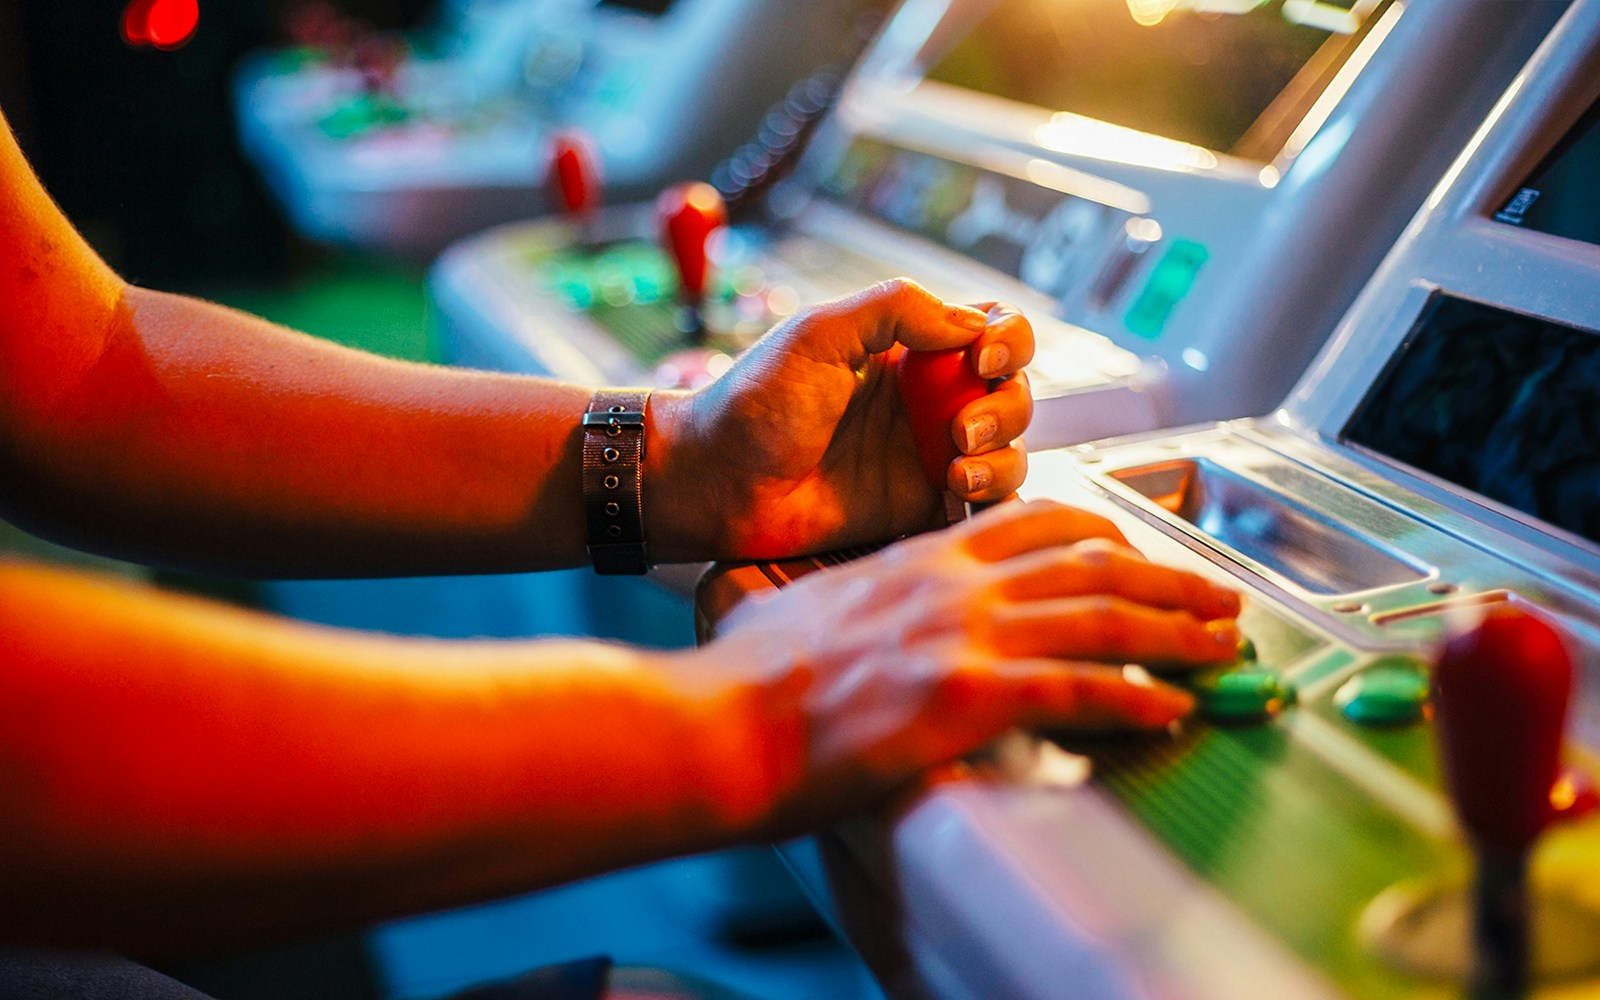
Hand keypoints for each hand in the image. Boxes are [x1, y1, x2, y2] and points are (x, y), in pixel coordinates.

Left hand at [646, 278, 1032, 560]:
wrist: (713, 484)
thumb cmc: (751, 404)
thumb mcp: (818, 334)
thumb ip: (894, 309)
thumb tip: (969, 322)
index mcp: (905, 350)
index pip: (989, 330)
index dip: (1008, 339)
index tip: (984, 357)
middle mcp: (925, 400)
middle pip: (1010, 392)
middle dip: (1005, 406)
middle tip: (960, 427)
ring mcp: (924, 456)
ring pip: (1008, 450)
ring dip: (1002, 454)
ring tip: (955, 467)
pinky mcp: (917, 508)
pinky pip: (982, 503)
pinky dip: (992, 495)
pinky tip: (957, 490)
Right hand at [699, 500, 1241, 833]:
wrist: (724, 724)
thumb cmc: (749, 678)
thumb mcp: (797, 603)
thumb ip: (838, 593)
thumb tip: (824, 602)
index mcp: (921, 559)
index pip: (1033, 521)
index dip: (1102, 534)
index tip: (1137, 553)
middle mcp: (954, 585)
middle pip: (1088, 565)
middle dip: (1166, 580)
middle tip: (1217, 599)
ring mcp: (964, 636)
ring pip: (1100, 619)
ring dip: (1175, 633)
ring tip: (1223, 647)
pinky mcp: (967, 696)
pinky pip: (1078, 691)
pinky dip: (1135, 700)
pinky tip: (1171, 710)